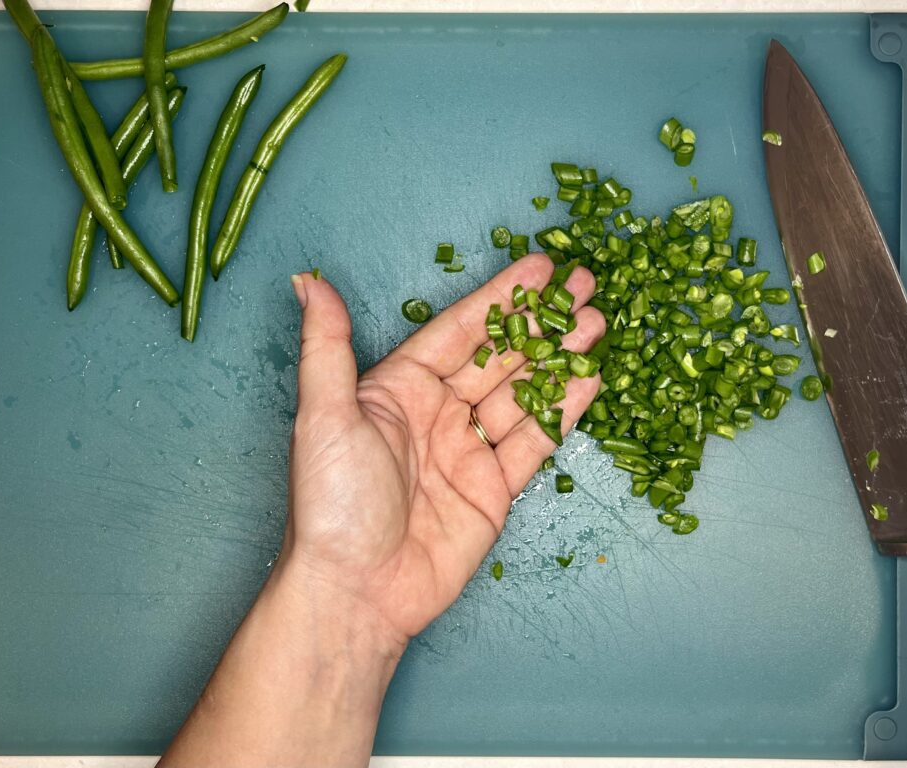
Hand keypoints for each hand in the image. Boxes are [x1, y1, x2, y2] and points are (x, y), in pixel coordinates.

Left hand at [158, 255, 604, 767]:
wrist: (356, 590)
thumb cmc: (332, 502)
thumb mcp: (324, 415)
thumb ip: (327, 345)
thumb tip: (308, 281)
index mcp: (398, 388)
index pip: (458, 331)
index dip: (500, 298)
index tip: (540, 267)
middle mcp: (435, 413)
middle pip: (498, 356)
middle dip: (541, 321)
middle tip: (586, 285)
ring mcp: (467, 451)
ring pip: (522, 393)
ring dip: (559, 358)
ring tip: (598, 323)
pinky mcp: (493, 489)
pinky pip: (533, 441)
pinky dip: (561, 410)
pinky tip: (589, 378)